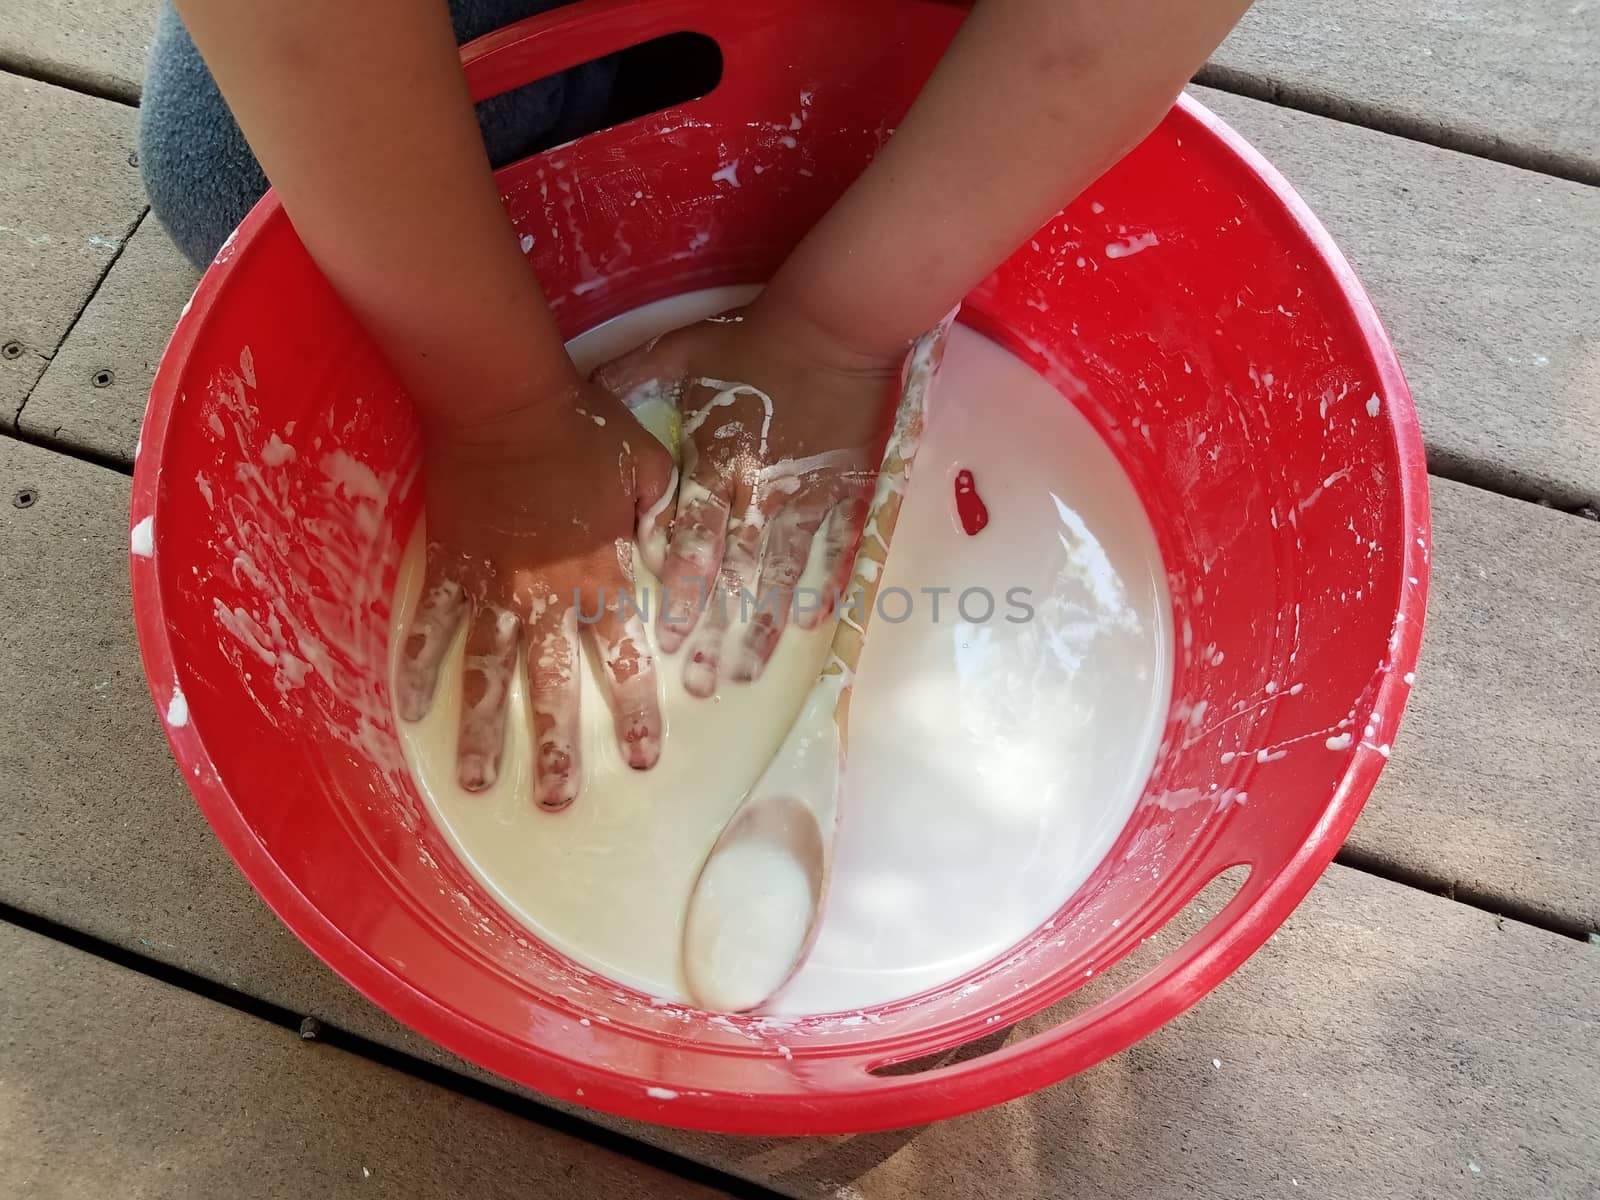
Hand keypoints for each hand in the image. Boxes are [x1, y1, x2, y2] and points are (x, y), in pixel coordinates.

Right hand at [395, 379, 673, 809]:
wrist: (504, 400)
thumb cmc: (581, 429)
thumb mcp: (648, 468)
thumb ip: (666, 522)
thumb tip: (678, 568)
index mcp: (601, 575)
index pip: (626, 658)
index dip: (636, 711)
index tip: (645, 758)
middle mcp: (547, 597)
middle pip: (554, 685)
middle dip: (558, 748)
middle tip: (558, 803)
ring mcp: (492, 588)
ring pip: (487, 673)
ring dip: (483, 731)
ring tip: (478, 783)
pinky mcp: (450, 568)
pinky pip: (429, 626)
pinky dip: (417, 668)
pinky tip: (407, 712)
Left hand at [594, 300, 901, 694]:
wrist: (832, 326)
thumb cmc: (752, 339)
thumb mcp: (680, 349)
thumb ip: (632, 377)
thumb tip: (586, 394)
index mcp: (715, 463)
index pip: (692, 540)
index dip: (680, 592)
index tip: (666, 640)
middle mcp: (757, 491)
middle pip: (732, 574)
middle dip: (716, 631)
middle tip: (700, 683)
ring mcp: (804, 496)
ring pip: (779, 574)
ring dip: (763, 625)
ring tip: (750, 670)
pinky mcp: (844, 491)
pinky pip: (832, 547)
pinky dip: (821, 585)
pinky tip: (809, 622)